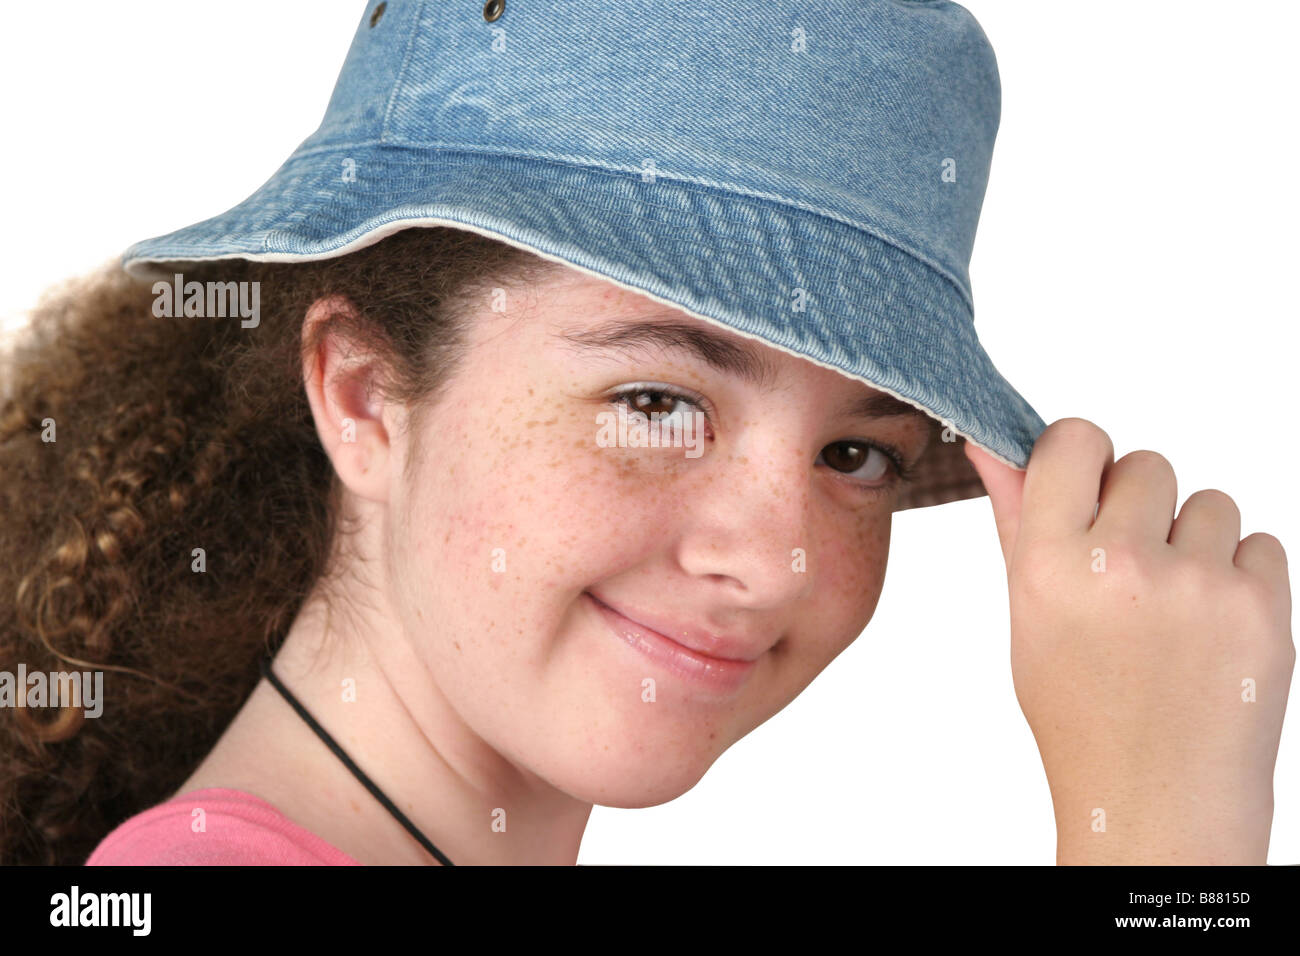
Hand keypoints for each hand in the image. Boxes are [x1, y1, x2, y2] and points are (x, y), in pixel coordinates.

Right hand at [965, 418, 1293, 863]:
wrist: (1154, 796)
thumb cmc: (1080, 708)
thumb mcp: (1027, 613)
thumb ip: (1015, 519)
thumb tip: (989, 445)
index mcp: (1051, 564)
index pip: (1076, 439)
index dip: (1083, 457)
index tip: (1087, 487)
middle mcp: (1125, 566)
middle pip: (1148, 463)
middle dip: (1140, 505)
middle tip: (1130, 571)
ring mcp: (1200, 586)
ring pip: (1210, 501)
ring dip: (1195, 538)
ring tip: (1172, 604)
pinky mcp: (1263, 608)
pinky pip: (1261, 544)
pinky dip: (1240, 574)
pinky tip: (1209, 623)